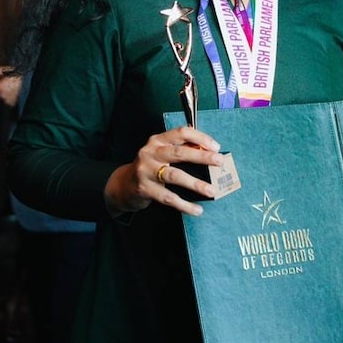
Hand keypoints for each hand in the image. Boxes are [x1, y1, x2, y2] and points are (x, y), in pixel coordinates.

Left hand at [0, 66, 21, 106]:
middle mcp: (3, 95)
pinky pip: (9, 100)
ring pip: (3, 96)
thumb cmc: (20, 74)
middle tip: (6, 82)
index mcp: (0, 86)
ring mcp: (8, 100)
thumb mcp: (7, 70)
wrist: (34, 82)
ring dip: (6, 92)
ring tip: (14, 86)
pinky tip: (17, 91)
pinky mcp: (13, 103)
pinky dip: (11, 96)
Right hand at [104, 126, 223, 217]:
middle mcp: (150, 152)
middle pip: (179, 153)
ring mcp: (146, 170)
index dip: (200, 138)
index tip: (216, 147)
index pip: (181, 133)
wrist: (122, 185)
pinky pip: (168, 197)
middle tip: (219, 162)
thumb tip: (209, 151)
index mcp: (158, 140)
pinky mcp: (144, 188)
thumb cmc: (150, 167)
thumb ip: (182, 149)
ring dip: (195, 184)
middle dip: (202, 157)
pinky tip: (197, 209)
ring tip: (211, 191)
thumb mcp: (162, 153)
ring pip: (174, 176)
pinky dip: (184, 204)